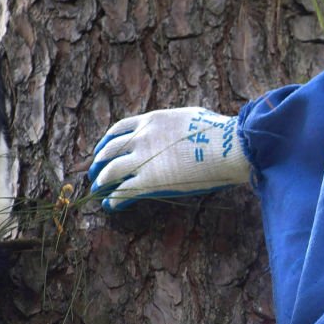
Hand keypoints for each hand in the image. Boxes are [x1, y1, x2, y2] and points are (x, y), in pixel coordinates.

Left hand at [88, 106, 251, 210]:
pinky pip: (123, 192)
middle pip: (109, 151)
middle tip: (95, 173)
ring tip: (98, 191)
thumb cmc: (219, 132)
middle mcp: (142, 138)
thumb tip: (180, 128)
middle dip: (99, 163)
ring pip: (110, 172)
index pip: (118, 129)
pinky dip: (113, 200)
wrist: (228, 146)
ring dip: (101, 182)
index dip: (106, 142)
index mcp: (152, 121)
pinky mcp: (150, 181)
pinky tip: (111, 206)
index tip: (102, 150)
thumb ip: (176, 124)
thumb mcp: (191, 117)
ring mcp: (143, 160)